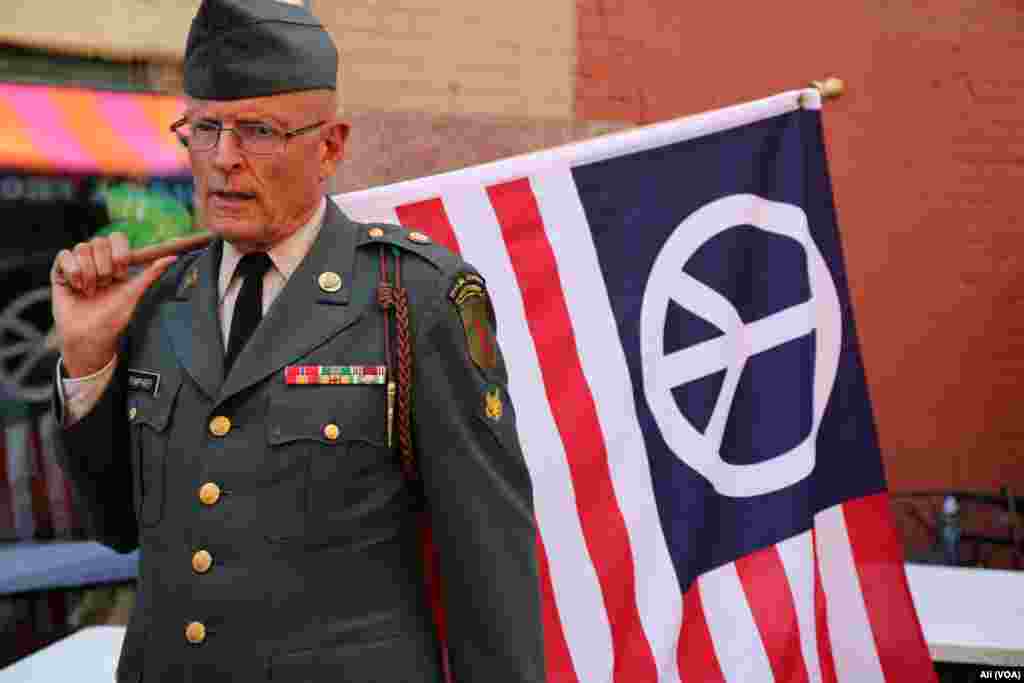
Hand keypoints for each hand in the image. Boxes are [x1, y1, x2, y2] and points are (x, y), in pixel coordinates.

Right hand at [51, 233, 176, 376]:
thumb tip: (173, 257)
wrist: (90, 335)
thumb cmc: (113, 316)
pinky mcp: (59, 270)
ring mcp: (77, 264)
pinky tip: (76, 287)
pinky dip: (73, 272)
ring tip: (90, 291)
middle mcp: (96, 259)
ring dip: (89, 273)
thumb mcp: (134, 292)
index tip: (121, 274)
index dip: (120, 253)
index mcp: (114, 262)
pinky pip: (64, 255)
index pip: (117, 237)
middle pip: (99, 241)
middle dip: (105, 267)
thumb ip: (151, 273)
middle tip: (104, 286)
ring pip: (82, 248)